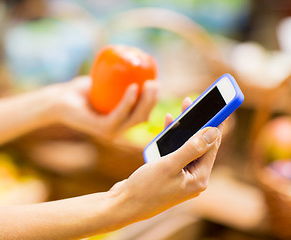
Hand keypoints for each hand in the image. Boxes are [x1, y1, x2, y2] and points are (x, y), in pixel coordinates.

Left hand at [56, 76, 157, 138]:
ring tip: (149, 84)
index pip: (142, 114)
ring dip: (145, 102)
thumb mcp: (104, 84)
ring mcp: (110, 132)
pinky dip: (128, 102)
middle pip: (142, 117)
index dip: (153, 101)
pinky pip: (119, 115)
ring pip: (135, 119)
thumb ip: (119, 79)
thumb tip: (136, 64)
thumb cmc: (80, 91)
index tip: (156, 82)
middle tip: (155, 82)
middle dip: (153, 101)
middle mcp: (117, 130)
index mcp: (120, 122)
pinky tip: (133, 88)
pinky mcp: (101, 129)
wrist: (59, 100)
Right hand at [109, 97, 223, 221]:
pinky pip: (175, 153)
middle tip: (193, 103)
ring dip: (183, 130)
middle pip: (199, 145)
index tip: (218, 107)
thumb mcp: (169, 165)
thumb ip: (192, 148)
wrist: (123, 205)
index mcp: (199, 178)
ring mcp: (181, 177)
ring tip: (181, 110)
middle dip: (196, 124)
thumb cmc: (145, 188)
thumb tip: (213, 132)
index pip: (211, 146)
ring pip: (186, 148)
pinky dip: (172, 141)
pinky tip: (168, 127)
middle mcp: (193, 178)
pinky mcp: (169, 175)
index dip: (214, 124)